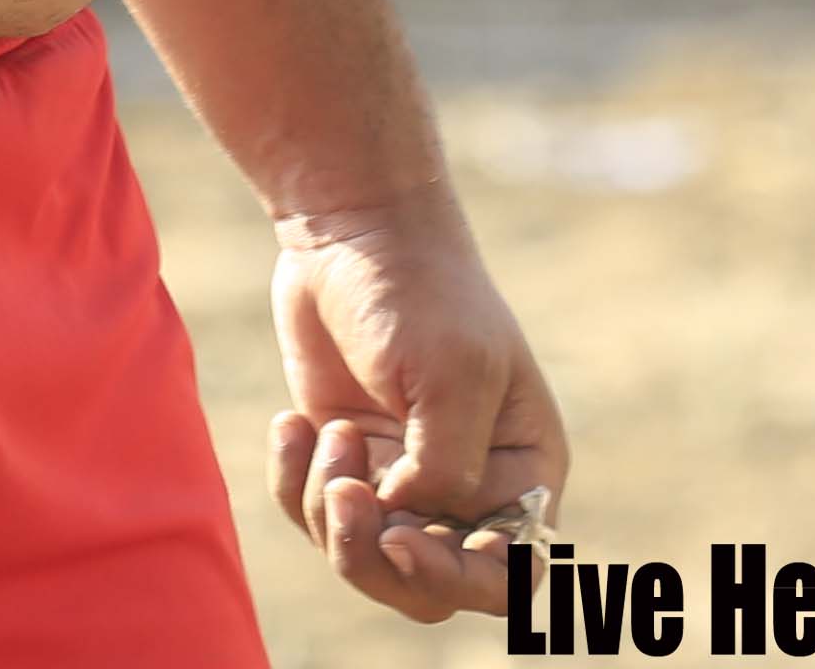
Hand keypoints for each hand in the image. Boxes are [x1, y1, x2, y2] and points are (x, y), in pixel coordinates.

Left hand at [263, 186, 564, 624]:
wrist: (349, 230)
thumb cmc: (418, 292)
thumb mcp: (452, 373)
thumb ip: (445, 467)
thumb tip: (403, 525)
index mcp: (522, 469)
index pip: (508, 574)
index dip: (458, 578)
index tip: (402, 542)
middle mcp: (468, 486)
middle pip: (427, 584)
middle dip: (374, 552)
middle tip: (343, 491)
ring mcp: (402, 478)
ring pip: (365, 559)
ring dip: (329, 511)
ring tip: (323, 432)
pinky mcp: (346, 462)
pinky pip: (315, 516)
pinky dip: (295, 482)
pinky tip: (292, 421)